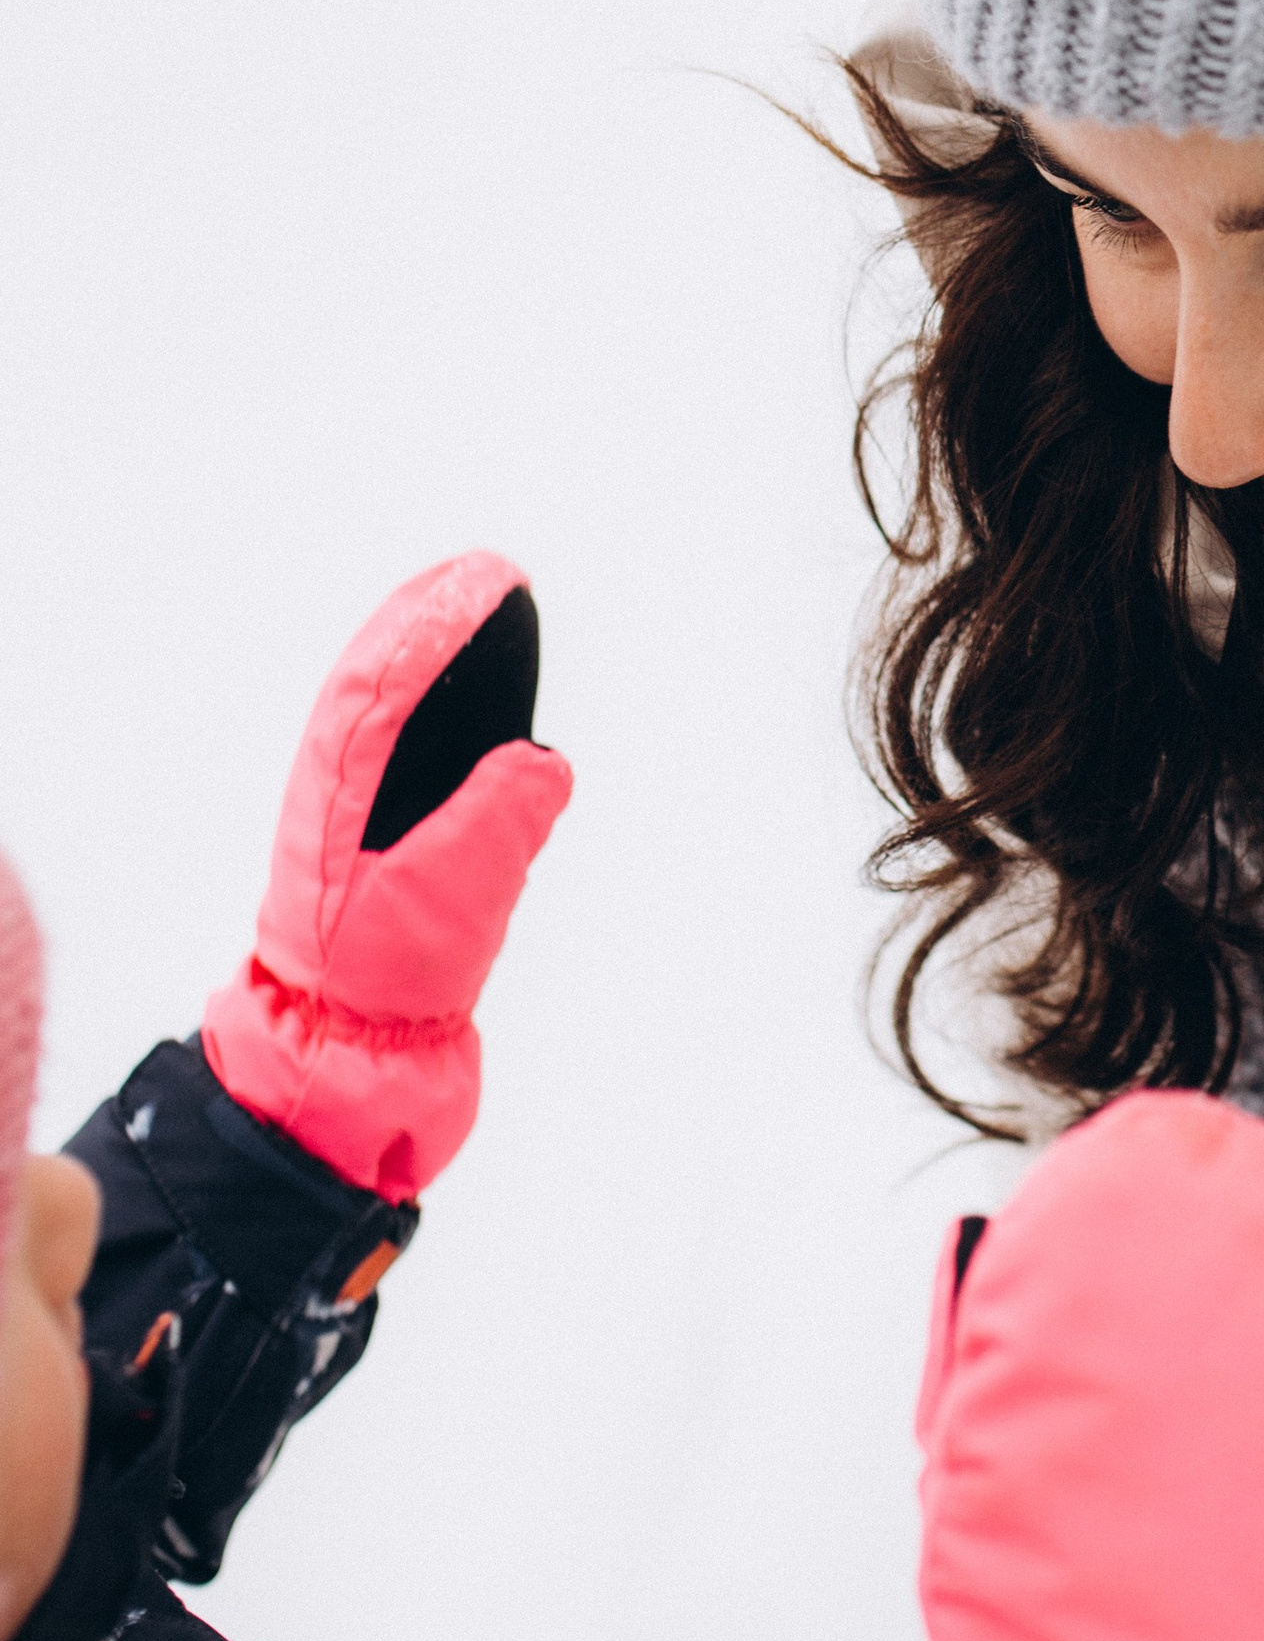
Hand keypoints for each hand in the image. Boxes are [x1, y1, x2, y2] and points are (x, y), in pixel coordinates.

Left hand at [201, 557, 571, 1200]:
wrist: (344, 1064)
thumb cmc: (380, 986)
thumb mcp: (438, 907)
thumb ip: (491, 831)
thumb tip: (543, 761)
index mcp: (343, 795)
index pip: (383, 684)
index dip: (434, 626)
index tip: (485, 580)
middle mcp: (350, 801)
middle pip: (386, 689)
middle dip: (434, 628)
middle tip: (488, 577)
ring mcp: (370, 832)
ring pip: (400, 729)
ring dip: (438, 672)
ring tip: (482, 620)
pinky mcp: (397, 864)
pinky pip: (418, 777)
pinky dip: (448, 736)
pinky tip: (491, 738)